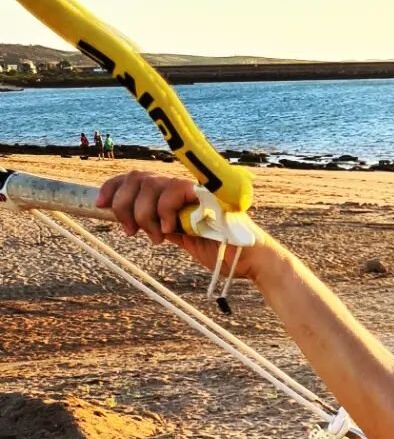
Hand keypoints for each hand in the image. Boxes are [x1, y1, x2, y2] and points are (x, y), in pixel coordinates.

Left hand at [96, 169, 274, 281]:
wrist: (250, 261)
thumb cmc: (220, 252)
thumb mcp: (181, 237)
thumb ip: (162, 225)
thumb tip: (133, 220)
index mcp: (173, 194)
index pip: (135, 178)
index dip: (113, 187)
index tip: (99, 204)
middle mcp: (180, 186)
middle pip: (136, 177)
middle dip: (124, 204)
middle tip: (130, 230)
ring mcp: (191, 188)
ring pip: (149, 185)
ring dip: (144, 214)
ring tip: (158, 237)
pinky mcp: (202, 193)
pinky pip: (170, 192)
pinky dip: (164, 213)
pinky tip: (172, 230)